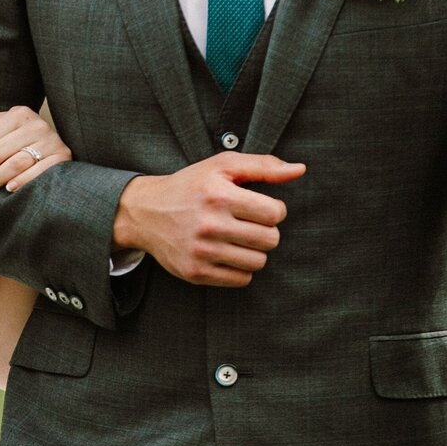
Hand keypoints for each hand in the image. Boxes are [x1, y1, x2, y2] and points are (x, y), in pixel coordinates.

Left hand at [0, 106, 71, 196]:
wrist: (55, 146)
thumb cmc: (19, 138)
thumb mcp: (0, 126)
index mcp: (19, 114)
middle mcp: (36, 125)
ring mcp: (51, 141)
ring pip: (17, 162)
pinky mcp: (62, 157)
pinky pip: (40, 171)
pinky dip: (24, 180)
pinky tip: (9, 189)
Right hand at [111, 152, 304, 286]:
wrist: (146, 212)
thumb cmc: (192, 186)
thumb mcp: (223, 166)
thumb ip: (264, 166)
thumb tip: (300, 170)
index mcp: (218, 194)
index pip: (275, 213)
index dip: (274, 209)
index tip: (259, 207)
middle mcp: (209, 224)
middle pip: (270, 240)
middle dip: (265, 231)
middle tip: (248, 223)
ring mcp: (201, 251)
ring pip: (258, 262)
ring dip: (254, 251)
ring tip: (238, 238)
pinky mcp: (196, 272)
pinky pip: (241, 279)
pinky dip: (240, 267)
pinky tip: (226, 252)